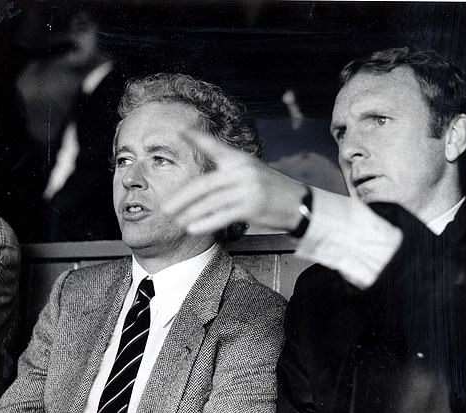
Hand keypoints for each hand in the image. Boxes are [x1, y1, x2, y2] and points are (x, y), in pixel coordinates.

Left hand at [164, 128, 307, 235]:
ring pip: (211, 202)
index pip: (215, 146)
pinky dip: (206, 223)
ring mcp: (248, 189)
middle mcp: (243, 171)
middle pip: (204, 184)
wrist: (299, 203)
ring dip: (191, 213)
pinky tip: (193, 228)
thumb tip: (202, 180)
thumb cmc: (271, 189)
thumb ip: (228, 170)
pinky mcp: (252, 207)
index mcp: (240, 160)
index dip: (197, 137)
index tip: (181, 130)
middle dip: (182, 197)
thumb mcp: (251, 171)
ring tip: (176, 221)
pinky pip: (222, 216)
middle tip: (166, 206)